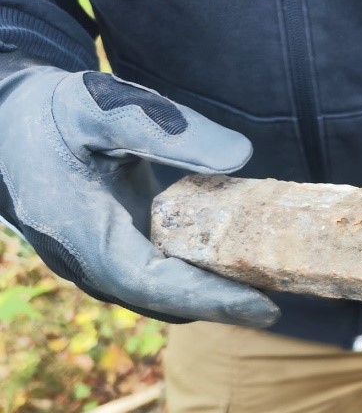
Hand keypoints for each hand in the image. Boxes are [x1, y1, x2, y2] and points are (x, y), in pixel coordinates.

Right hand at [0, 53, 279, 325]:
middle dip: (222, 307)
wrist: (11, 121)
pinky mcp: (114, 254)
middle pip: (164, 302)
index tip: (264, 306)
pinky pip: (159, 280)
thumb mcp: (107, 105)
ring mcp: (99, 263)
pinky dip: (199, 280)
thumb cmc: (56, 111)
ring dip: (213, 298)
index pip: (152, 283)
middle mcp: (88, 262)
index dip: (210, 298)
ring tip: (274, 290)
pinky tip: (240, 267)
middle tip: (283, 303)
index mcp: (81, 232)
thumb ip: (171, 131)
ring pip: (162, 298)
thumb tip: (241, 157)